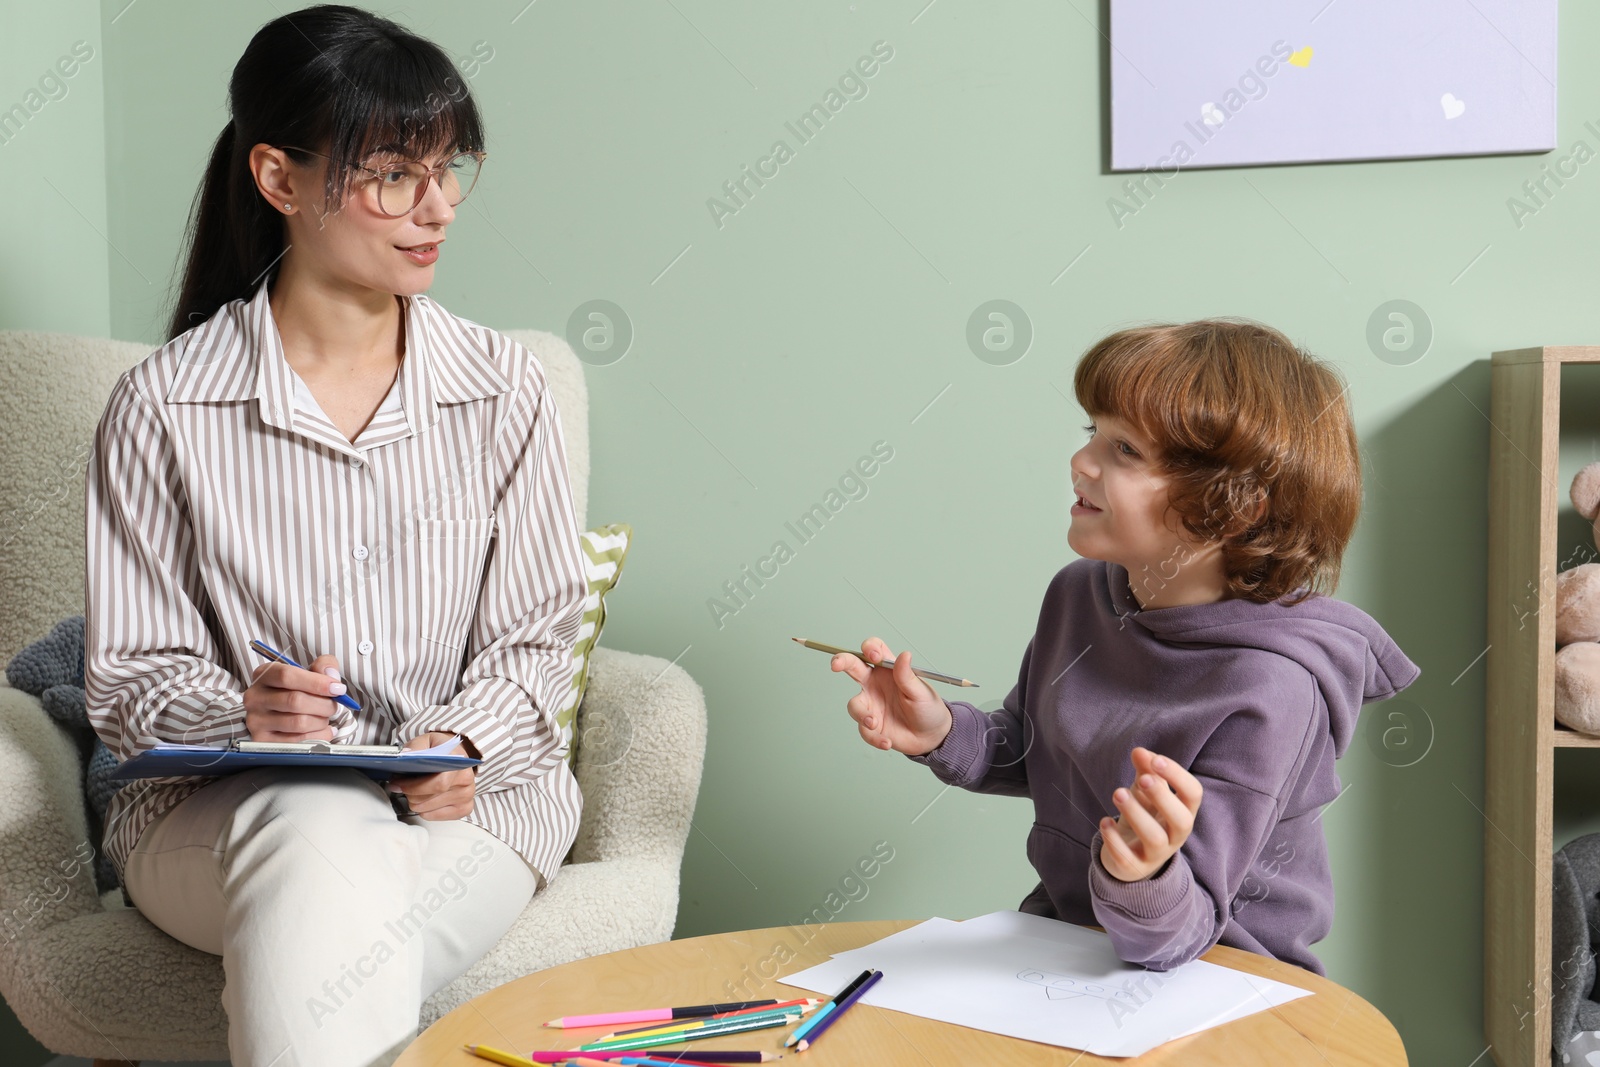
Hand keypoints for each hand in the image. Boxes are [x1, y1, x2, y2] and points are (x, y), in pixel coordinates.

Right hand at [244, 653, 345, 742]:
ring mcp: (255, 721)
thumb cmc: (296, 692)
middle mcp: (255, 697)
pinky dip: (318, 736)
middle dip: (323, 705)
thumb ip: (323, 666)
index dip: (316, 682)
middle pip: (295, 700)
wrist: (279, 717)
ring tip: (324, 718)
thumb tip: (331, 675)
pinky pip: (297, 741)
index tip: (337, 688)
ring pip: (298, 722)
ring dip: (321, 721)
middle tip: (333, 706)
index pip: (287, 675)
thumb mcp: (308, 673)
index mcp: (264, 675)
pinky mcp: (262, 741)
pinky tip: (323, 731)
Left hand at [387, 731, 477, 819]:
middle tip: (403, 785)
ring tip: (415, 790)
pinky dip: (423, 809)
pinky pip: (432, 817)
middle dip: (409, 793)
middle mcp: (466, 780)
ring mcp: (466, 796)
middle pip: (427, 799)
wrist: (455, 756)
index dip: (414, 787)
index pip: (438, 784)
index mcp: (459, 761)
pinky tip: (425, 798)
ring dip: (415, 801)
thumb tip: (404, 757)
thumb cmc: (440, 750)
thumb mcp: (425, 741)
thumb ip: (414, 747)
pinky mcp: (463, 809)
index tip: (398, 784)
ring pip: (426, 809)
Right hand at [832, 636, 953, 756]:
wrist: (931, 737)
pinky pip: (863, 730)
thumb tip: (904, 655)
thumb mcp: (921, 692)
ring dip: (862, 714)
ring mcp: (871, 705)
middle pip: (852, 667)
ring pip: (854, 705)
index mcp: (889, 671)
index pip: (874, 651)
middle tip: (836, 664)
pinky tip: (887, 741)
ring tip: (874, 724)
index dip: (870, 648)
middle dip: (841, 661)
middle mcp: (875, 684)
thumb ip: (907, 675)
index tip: (874, 656)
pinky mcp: (871, 726)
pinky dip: (874, 737)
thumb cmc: (928, 709)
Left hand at [1098, 747, 1203, 882]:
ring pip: (1154, 838)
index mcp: (1183, 812)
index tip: (1156, 759)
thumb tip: (1139, 751)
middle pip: (1181, 820)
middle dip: (1162, 797)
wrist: (1130, 857)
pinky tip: (1104, 822)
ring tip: (1117, 793)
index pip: (1193, 794)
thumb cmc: (1144, 816)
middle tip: (1142, 779)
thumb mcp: (1146, 792)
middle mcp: (1175, 836)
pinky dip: (1114, 839)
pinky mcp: (1134, 868)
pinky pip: (1127, 858)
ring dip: (1135, 814)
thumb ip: (1145, 771)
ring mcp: (1156, 854)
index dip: (1178, 776)